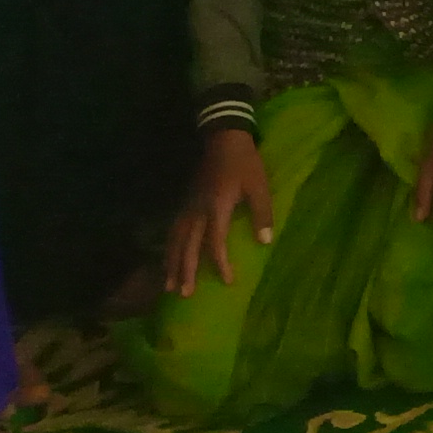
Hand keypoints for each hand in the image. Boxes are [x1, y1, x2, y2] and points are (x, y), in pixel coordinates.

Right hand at [162, 126, 272, 296]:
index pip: (215, 242)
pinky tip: (167, 260)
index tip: (226, 281)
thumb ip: (262, 213)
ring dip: (171, 263)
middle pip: (188, 246)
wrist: (223, 139)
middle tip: (184, 294)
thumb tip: (264, 242)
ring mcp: (188, 206)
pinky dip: (169, 248)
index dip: (220, 263)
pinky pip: (173, 230)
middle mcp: (197, 210)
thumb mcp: (259, 186)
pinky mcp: (185, 203)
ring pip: (175, 240)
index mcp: (217, 207)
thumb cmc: (245, 164)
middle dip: (185, 270)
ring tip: (169, 285)